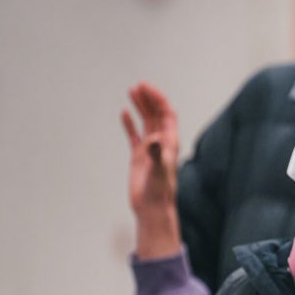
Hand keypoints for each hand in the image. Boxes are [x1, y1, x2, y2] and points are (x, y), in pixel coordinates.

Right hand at [121, 82, 181, 258]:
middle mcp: (161, 143)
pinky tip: (124, 113)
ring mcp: (150, 149)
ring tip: (132, 91)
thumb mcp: (158, 171)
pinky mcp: (139, 158)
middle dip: (149, 99)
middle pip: (157, 114)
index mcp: (169, 142)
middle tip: (138, 85)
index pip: (167, 114)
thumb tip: (153, 138)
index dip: (158, 99)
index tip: (146, 88)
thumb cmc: (158, 191)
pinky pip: (134, 136)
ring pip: (146, 122)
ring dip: (141, 107)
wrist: (152, 208)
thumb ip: (156, 154)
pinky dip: (130, 124)